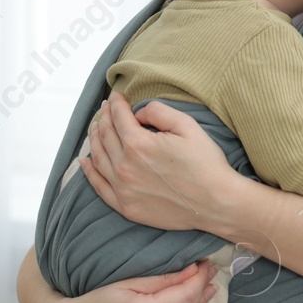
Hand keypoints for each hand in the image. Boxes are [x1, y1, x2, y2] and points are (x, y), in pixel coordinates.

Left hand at [82, 92, 238, 232]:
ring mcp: (123, 189)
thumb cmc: (206, 164)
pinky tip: (85, 161)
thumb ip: (158, 111)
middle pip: (105, 136)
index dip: (116, 103)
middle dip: (105, 118)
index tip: (117, 96)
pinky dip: (89, 172)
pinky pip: (99, 186)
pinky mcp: (126, 207)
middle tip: (106, 108)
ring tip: (97, 128)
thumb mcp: (187, 125)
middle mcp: (124, 167)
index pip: (118, 117)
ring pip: (98, 158)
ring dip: (95, 139)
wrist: (216, 202)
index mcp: (138, 144)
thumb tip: (138, 112)